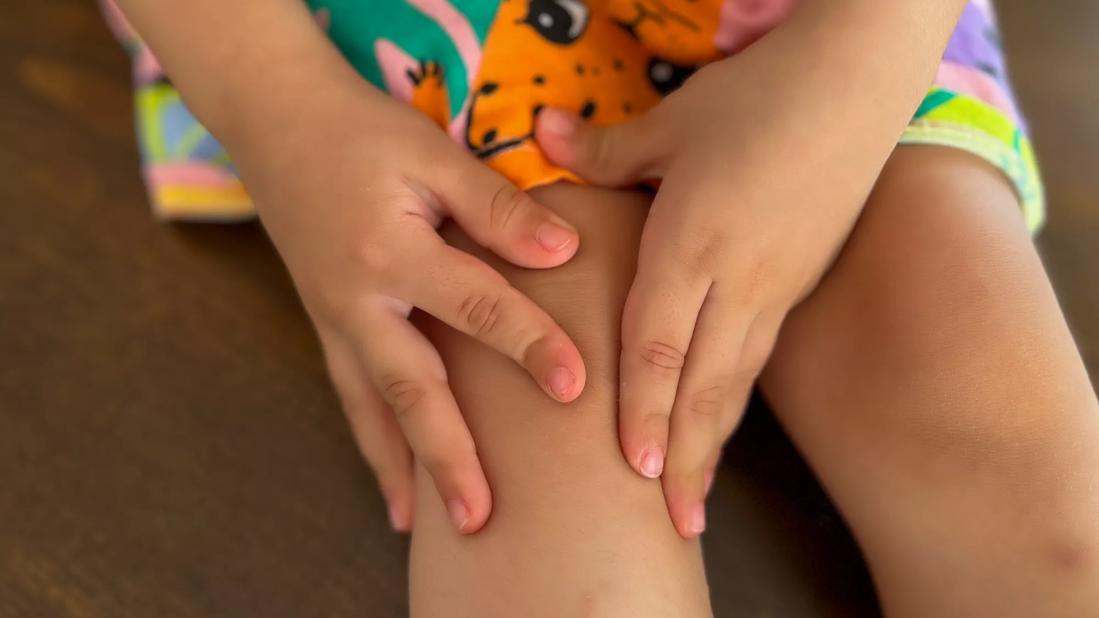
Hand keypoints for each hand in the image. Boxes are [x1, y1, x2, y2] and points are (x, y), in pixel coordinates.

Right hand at [238, 86, 586, 534]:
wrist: (276, 121)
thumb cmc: (362, 133)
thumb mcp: (431, 153)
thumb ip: (495, 206)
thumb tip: (564, 250)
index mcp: (390, 250)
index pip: (473, 305)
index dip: (527, 342)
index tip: (575, 385)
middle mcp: (357, 300)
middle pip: (411, 389)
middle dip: (448, 455)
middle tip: (482, 517)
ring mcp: (335, 320)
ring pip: (371, 409)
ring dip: (401, 470)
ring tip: (430, 527)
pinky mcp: (328, 326)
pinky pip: (351, 397)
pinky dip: (374, 444)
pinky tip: (395, 483)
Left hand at [535, 49, 906, 537]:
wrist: (860, 79)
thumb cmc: (760, 96)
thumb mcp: (673, 120)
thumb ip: (602, 150)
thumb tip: (537, 136)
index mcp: (694, 241)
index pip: (658, 344)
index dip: (643, 408)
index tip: (632, 467)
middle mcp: (738, 279)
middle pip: (705, 383)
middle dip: (686, 457)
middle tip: (676, 521)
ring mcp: (776, 285)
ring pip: (738, 380)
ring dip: (714, 441)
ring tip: (698, 498)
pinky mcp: (798, 280)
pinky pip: (758, 356)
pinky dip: (736, 401)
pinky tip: (722, 422)